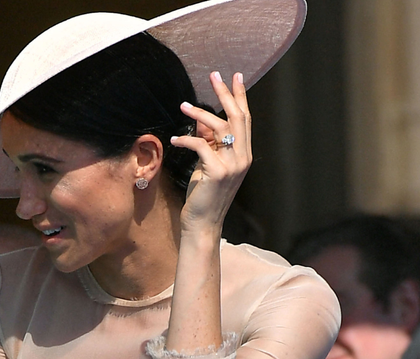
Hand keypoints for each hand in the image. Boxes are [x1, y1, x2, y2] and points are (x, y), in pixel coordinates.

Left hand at [172, 71, 252, 232]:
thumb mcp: (206, 164)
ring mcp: (232, 165)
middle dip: (226, 93)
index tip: (235, 76)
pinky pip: (201, 146)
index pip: (244, 119)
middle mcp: (242, 157)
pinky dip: (186, 140)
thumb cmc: (203, 195)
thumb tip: (201, 122)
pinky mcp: (217, 172)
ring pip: (220, 128)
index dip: (240, 97)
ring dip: (200, 114)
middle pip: (237, 117)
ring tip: (183, 106)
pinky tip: (174, 140)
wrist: (202, 223)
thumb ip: (208, 143)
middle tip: (214, 74)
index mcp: (243, 153)